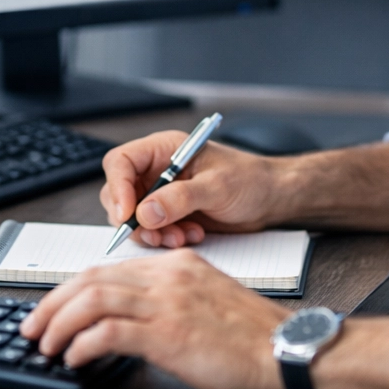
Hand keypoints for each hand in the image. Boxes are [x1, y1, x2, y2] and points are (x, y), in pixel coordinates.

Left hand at [18, 250, 290, 388]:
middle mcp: (168, 276)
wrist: (286, 351)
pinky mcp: (169, 333)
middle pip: (93, 278)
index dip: (73, 287)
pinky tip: (74, 358)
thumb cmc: (253, 338)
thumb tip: (131, 321)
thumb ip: (170, 301)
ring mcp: (168, 302)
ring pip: (93, 300)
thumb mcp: (207, 303)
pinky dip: (83, 344)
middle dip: (54, 303)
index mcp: (177, 265)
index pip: (109, 267)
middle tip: (33, 326)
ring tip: (45, 344)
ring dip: (60, 323)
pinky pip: (109, 332)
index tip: (54, 307)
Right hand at [100, 131, 281, 247]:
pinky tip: (191, 236)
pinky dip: (165, 239)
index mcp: (164, 149)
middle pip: (119, 193)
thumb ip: (181, 198)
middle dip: (133, 219)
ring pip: (132, 217)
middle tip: (156, 235)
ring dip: (152, 233)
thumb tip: (145, 213)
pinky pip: (151, 231)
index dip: (118, 188)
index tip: (128, 215)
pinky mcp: (169, 215)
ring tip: (181, 237)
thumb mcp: (217, 187)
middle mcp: (157, 170)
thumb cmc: (250, 180)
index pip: (121, 163)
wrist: (270, 199)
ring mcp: (161, 194)